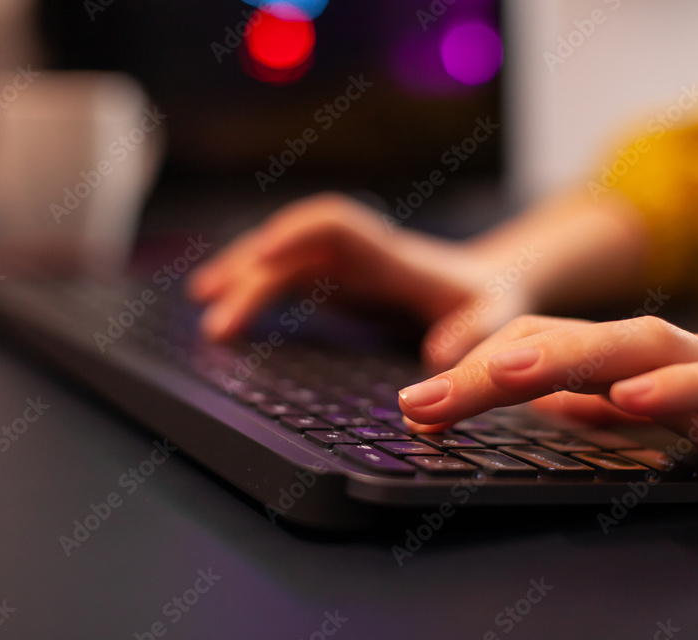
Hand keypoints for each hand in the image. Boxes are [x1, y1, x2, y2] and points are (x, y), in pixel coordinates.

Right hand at [187, 192, 537, 368]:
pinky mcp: (333, 282)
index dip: (299, 232)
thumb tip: (438, 356)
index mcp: (393, 255)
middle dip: (252, 278)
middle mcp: (358, 253)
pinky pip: (284, 278)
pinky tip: (226, 310)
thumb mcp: (494, 318)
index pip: (338, 225)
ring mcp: (341, 265)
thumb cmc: (489, 301)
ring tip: (203, 302)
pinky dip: (253, 291)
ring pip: (279, 260)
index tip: (264, 254)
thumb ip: (471, 334)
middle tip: (219, 324)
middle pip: (293, 249)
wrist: (486, 287)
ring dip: (240, 277)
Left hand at [398, 315, 697, 492]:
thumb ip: (593, 405)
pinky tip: (628, 399)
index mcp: (621, 363)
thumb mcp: (647, 412)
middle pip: (566, 343)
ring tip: (504, 374)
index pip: (537, 348)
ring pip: (635, 347)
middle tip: (421, 400)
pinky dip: (674, 391)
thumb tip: (535, 401)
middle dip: (487, 368)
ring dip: (565, 357)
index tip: (414, 406)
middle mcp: (657, 357)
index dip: (472, 371)